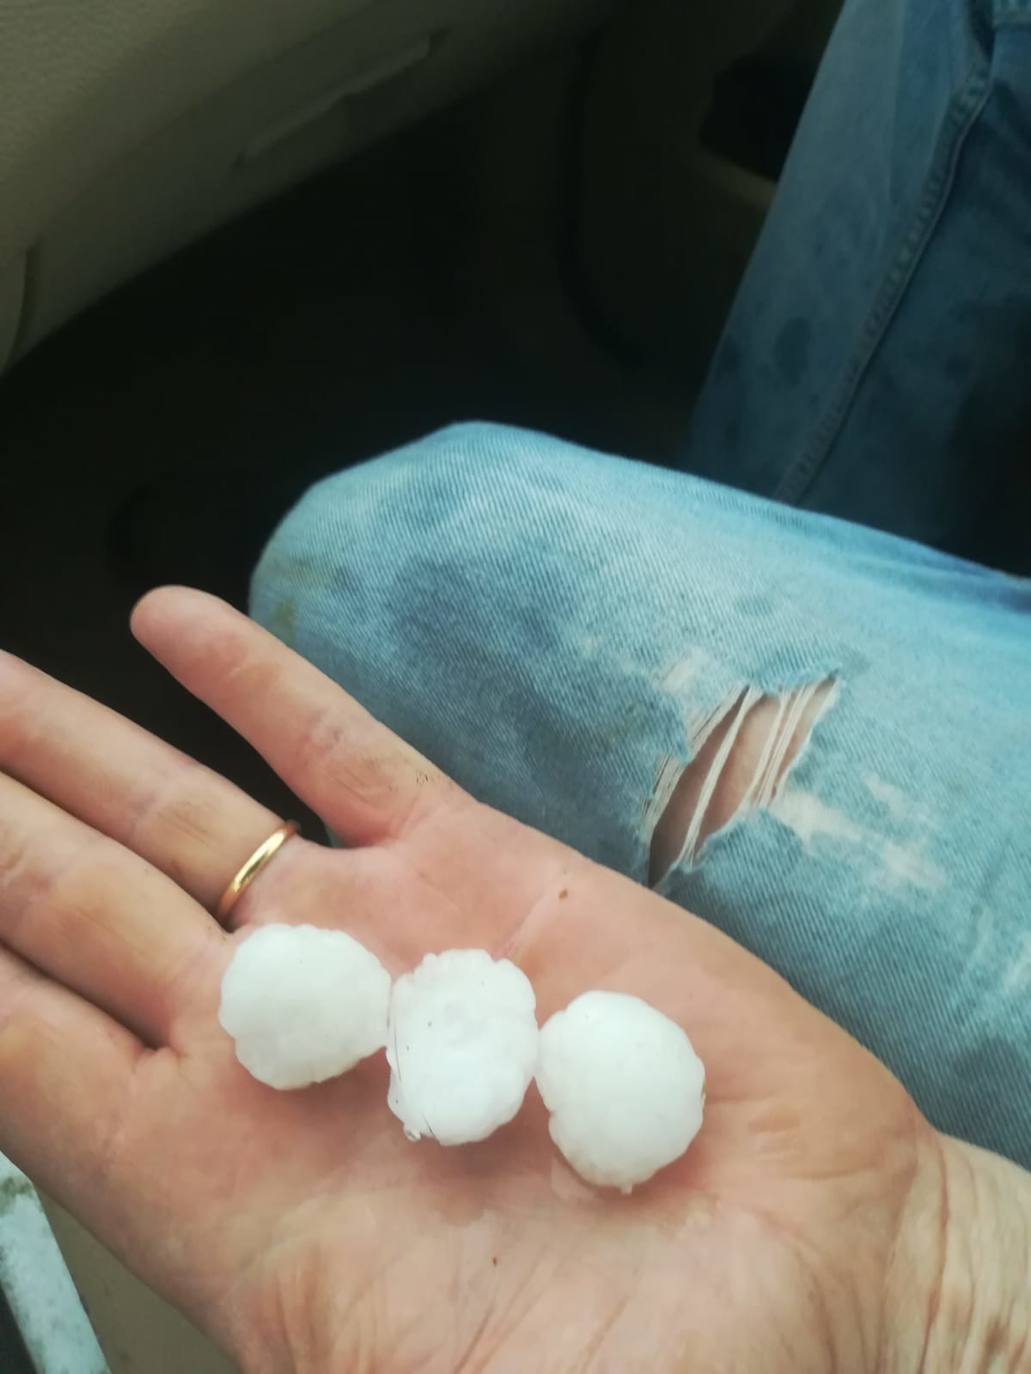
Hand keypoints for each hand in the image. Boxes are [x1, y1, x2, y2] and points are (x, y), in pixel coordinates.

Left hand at [0, 590, 1022, 1372]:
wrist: (821, 1288)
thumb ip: (282, 1330)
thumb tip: (140, 1330)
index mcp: (226, 1182)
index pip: (22, 1054)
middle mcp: (281, 1040)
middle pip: (74, 905)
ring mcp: (378, 938)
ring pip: (185, 816)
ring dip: (74, 747)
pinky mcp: (484, 872)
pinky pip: (346, 754)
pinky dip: (262, 686)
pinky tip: (178, 624)